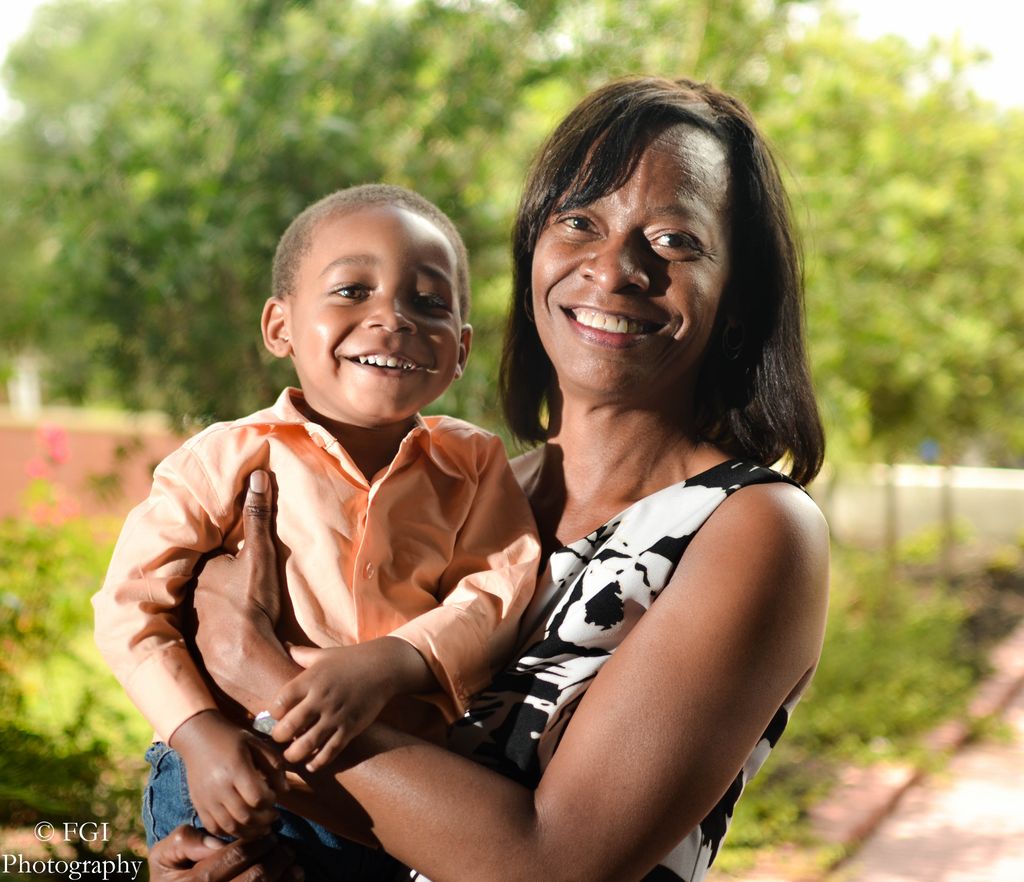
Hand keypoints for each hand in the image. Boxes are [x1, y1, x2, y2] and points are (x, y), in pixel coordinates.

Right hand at [148, 825, 300, 881]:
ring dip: (283, 876)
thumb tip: (216, 844)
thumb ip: (184, 841)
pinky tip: (293, 877)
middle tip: (283, 846)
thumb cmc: (170, 878)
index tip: (269, 834)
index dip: (256, 843)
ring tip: (291, 862)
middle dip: (275, 857)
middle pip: (254, 877)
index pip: (233, 857)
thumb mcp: (164, 856)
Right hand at [169, 710, 284, 837]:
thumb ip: (273, 765)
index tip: (274, 797)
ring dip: (249, 832)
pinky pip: (213, 828)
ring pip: (230, 826)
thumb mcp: (256, 743)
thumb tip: (285, 790)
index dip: (270, 802)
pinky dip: (229, 833)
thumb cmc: (231, 739)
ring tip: (262, 828)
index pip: (257, 797)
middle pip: (245, 816)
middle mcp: (219, 787)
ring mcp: (206, 799)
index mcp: (236, 769)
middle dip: (264, 820)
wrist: (198, 737)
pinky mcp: (198, 805)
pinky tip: (241, 828)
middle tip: (274, 817)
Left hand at [193, 470, 301, 712]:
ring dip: (204, 605)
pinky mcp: (191, 646)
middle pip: (197, 577)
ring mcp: (185, 620)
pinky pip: (194, 630)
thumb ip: (258, 518)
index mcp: (199, 567)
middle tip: (227, 583)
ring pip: (193, 604)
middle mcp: (184, 591)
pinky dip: (203, 630)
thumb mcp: (260, 557)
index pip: (207, 551)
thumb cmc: (251, 605)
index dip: (219, 551)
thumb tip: (256, 475)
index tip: (229, 554)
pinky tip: (215, 635)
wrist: (244, 659)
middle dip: (208, 578)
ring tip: (221, 608)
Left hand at [269, 642, 397, 771]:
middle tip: (279, 739)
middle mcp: (321, 698)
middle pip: (290, 725)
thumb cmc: (350, 659)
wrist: (384, 667)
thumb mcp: (324, 655)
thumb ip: (302, 654)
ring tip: (291, 755)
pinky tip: (311, 764)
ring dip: (294, 754)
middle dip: (279, 737)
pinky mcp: (350, 728)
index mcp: (310, 679)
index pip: (280, 701)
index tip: (274, 717)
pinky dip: (318, 761)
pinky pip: (331, 750)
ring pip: (308, 743)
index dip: (272, 713)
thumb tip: (285, 646)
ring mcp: (336, 715)